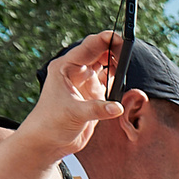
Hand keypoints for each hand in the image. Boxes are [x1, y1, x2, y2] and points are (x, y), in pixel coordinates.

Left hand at [22, 29, 124, 156]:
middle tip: (129, 53)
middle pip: (99, 53)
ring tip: (127, 67)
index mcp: (65, 67)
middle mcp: (76, 72)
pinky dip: (118, 82)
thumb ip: (97, 109)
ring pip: (106, 67)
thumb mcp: (74, 113)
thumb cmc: (51, 123)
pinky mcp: (94, 97)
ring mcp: (85, 84)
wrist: (48, 141)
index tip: (120, 37)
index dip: (105, 40)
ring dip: (117, 66)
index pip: (88, 47)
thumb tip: (117, 107)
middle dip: (114, 51)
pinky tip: (123, 84)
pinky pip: (110, 84)